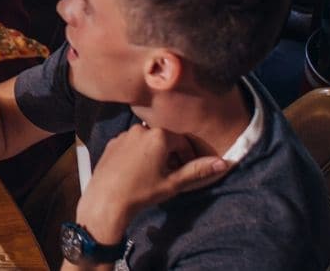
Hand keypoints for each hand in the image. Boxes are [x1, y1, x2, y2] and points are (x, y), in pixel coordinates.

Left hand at [77, 123, 233, 242]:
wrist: (107, 200)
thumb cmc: (142, 191)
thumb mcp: (174, 182)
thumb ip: (198, 170)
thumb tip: (223, 163)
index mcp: (158, 135)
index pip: (182, 141)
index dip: (188, 157)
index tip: (188, 171)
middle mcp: (140, 129)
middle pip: (164, 139)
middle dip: (171, 154)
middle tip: (172, 174)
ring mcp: (124, 135)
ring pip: (147, 141)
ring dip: (155, 153)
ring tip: (155, 174)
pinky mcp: (112, 143)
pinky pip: (131, 144)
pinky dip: (139, 154)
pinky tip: (138, 171)